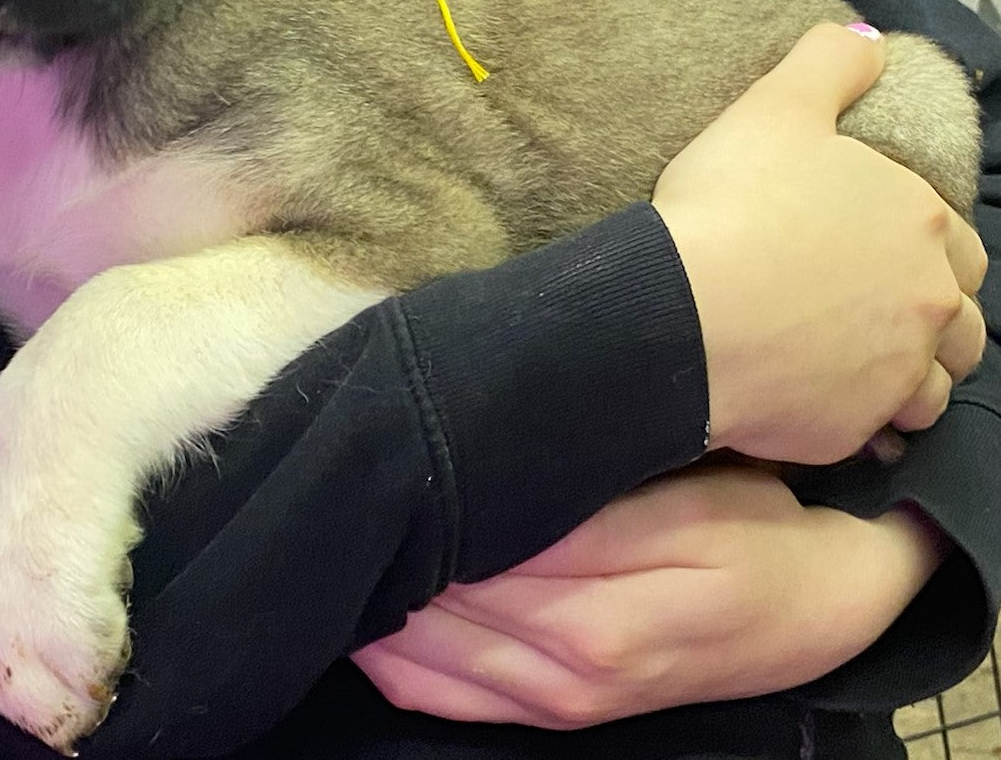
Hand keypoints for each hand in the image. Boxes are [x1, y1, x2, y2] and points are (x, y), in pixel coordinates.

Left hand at [352, 465, 948, 728]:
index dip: (411, 504)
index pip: (467, 550)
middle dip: (382, 553)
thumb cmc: (757, 534)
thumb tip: (477, 479)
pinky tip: (365, 622)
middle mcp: (570, 660)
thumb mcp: (684, 499)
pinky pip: (446, 699)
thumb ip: (578, 501)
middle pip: (435, 607)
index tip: (370, 456)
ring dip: (377, 609)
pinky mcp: (558, 710)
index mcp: (600, 600)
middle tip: (342, 492)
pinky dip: (398, 663)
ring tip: (343, 545)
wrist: (823, 611)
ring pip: (426, 658)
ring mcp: (560, 696)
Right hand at [652, 23, 986, 463]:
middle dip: (928, 313)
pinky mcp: (857, 424)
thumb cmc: (728, 206)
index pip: (954, 239)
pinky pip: (885, 432)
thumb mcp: (772, 109)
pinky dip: (870, 420)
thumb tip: (869, 38)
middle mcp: (927, 296)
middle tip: (871, 308)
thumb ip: (828, 63)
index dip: (920, 243)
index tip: (875, 248)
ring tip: (859, 363)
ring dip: (910, 374)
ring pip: (936, 382)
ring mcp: (898, 368)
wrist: (682, 311)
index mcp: (918, 218)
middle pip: (959, 317)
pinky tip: (830, 404)